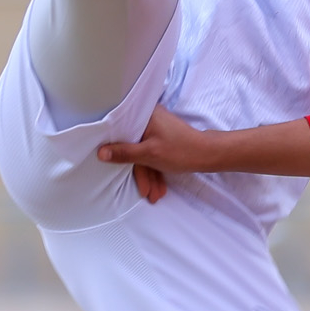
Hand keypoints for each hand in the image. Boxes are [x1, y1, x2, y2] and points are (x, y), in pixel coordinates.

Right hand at [98, 108, 215, 204]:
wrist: (208, 154)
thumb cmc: (181, 150)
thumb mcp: (149, 154)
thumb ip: (124, 153)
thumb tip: (101, 153)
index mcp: (145, 115)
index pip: (122, 131)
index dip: (116, 152)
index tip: (111, 167)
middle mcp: (150, 118)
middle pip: (135, 146)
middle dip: (141, 173)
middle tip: (144, 192)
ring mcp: (158, 129)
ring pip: (145, 154)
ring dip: (150, 176)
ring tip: (154, 195)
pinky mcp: (164, 138)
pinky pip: (154, 154)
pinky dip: (156, 170)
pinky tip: (159, 188)